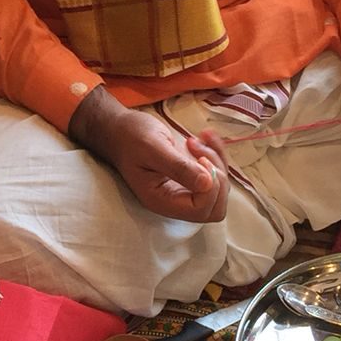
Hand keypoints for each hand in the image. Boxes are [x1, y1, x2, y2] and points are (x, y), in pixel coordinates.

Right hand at [69, 87, 229, 221]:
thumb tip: (207, 183)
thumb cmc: (131, 138)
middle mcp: (175, 201)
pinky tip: (204, 136)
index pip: (200, 210)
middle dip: (218, 178)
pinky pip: (216, 174)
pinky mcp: (190, 178)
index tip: (199, 159)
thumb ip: (178, 167)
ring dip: (216, 162)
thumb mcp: (153, 148)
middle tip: (201, 152)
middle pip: (215, 208)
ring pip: (219, 190)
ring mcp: (184, 191)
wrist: (120, 130)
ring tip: (194, 141)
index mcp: (162, 201)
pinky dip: (216, 154)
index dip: (209, 187)